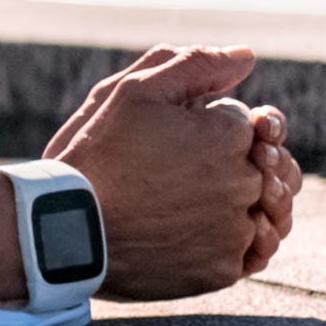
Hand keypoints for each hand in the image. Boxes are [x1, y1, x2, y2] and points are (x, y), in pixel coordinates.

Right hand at [46, 46, 302, 297]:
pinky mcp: (223, 269)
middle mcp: (245, 181)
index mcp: (232, 133)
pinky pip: (247, 253)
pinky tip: (194, 236)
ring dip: (238, 205)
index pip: (244, 124)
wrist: (63, 229)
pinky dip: (230, 243)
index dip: (208, 127)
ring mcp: (236, 229)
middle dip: (229, 165)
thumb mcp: (133, 91)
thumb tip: (246, 56)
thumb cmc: (95, 155)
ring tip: (186, 207)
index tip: (171, 141)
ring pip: (262, 211)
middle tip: (175, 176)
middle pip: (261, 167)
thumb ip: (196, 65)